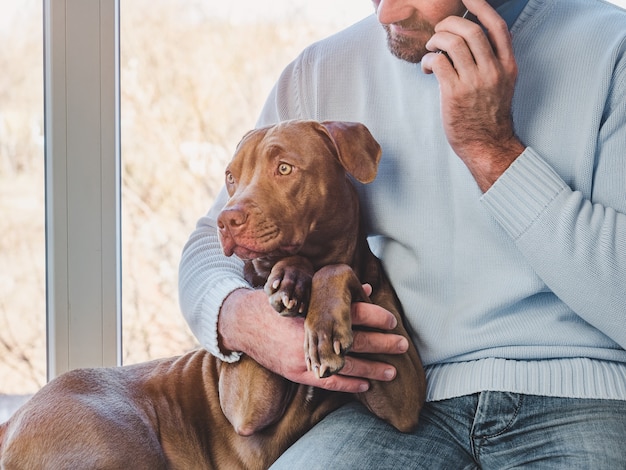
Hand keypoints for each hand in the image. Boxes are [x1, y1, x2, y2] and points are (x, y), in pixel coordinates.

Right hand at [218, 285, 408, 392]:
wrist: (245, 322)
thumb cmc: (279, 304)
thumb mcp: (305, 292)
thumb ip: (336, 293)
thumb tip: (367, 289)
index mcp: (316, 311)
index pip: (354, 313)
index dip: (376, 317)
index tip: (393, 320)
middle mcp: (313, 333)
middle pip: (356, 340)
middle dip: (382, 343)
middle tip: (403, 344)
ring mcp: (305, 354)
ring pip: (346, 364)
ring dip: (372, 368)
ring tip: (393, 370)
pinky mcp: (297, 371)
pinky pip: (328, 380)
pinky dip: (349, 384)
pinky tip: (366, 385)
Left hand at [421, 0, 524, 190]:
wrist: (486, 144)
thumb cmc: (488, 114)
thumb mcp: (502, 83)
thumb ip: (492, 60)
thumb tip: (470, 38)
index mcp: (508, 65)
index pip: (497, 26)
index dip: (480, 5)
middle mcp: (493, 70)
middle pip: (470, 30)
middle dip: (449, 23)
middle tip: (439, 31)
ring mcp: (474, 82)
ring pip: (453, 43)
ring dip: (436, 40)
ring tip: (431, 49)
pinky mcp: (455, 93)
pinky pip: (438, 62)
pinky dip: (428, 59)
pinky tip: (428, 68)